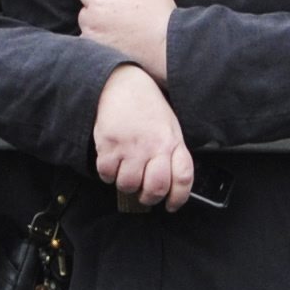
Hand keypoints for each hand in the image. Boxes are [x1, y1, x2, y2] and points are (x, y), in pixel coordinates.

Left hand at [73, 0, 176, 79]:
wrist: (170, 52)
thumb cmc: (162, 19)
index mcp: (100, 0)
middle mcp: (90, 21)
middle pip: (88, 8)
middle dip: (101, 10)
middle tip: (124, 15)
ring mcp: (91, 41)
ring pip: (89, 28)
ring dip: (100, 28)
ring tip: (124, 32)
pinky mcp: (95, 57)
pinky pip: (91, 47)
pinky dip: (101, 45)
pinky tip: (120, 46)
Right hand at [89, 63, 194, 209]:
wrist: (122, 84)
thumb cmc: (148, 108)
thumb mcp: (169, 127)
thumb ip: (172, 153)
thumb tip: (170, 185)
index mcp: (173, 142)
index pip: (183, 179)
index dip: (178, 198)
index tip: (171, 205)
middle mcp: (154, 146)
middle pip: (155, 188)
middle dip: (148, 197)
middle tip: (143, 193)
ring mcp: (131, 146)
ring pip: (128, 185)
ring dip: (126, 185)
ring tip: (125, 173)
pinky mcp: (109, 144)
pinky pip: (106, 174)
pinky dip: (107, 175)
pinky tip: (112, 164)